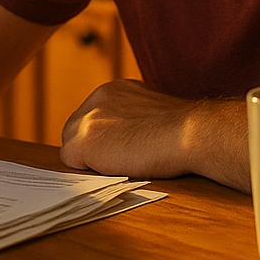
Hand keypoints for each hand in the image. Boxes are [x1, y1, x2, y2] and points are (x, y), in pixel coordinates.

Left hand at [59, 80, 249, 190]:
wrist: (189, 132)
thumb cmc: (181, 129)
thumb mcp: (150, 112)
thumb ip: (130, 118)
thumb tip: (122, 137)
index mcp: (114, 90)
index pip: (91, 117)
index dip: (103, 137)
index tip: (119, 148)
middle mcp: (97, 98)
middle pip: (75, 128)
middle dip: (91, 146)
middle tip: (117, 160)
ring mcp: (89, 118)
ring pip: (71, 144)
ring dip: (89, 158)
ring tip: (119, 164)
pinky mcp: (85, 141)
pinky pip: (70, 160)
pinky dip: (87, 169)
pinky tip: (112, 168)